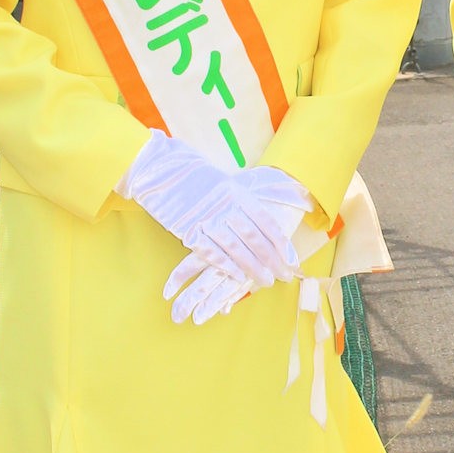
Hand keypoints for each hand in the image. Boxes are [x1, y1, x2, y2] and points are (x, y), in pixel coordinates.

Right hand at [157, 165, 315, 326]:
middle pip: (255, 239)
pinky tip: (239, 278)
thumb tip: (268, 221)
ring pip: (236, 249)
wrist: (161, 170)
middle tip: (284, 277)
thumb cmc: (197, 179)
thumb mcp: (226, 184)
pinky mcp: (189, 230)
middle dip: (273, 261)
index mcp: (238, 194)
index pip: (267, 223)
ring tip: (266, 281)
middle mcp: (226, 207)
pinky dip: (227, 267)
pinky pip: (212, 253)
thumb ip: (244, 203)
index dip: (282, 245)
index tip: (292, 261)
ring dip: (253, 268)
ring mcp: (207, 219)